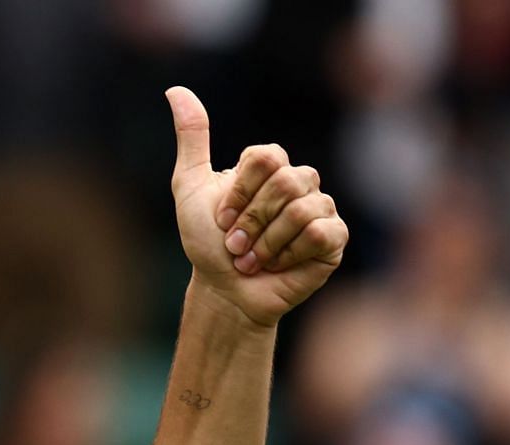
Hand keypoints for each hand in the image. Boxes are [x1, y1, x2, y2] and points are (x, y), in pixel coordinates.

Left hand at [166, 87, 346, 327]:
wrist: (223, 291)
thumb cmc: (206, 242)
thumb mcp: (189, 187)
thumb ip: (191, 138)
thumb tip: (175, 90)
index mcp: (271, 165)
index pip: (266, 158)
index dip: (239, 193)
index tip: (222, 218)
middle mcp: (300, 181)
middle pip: (286, 182)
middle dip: (251, 221)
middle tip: (235, 244)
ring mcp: (320, 208)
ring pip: (301, 211)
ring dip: (266, 243)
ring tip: (252, 259)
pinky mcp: (334, 239)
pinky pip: (321, 233)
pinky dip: (289, 255)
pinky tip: (278, 266)